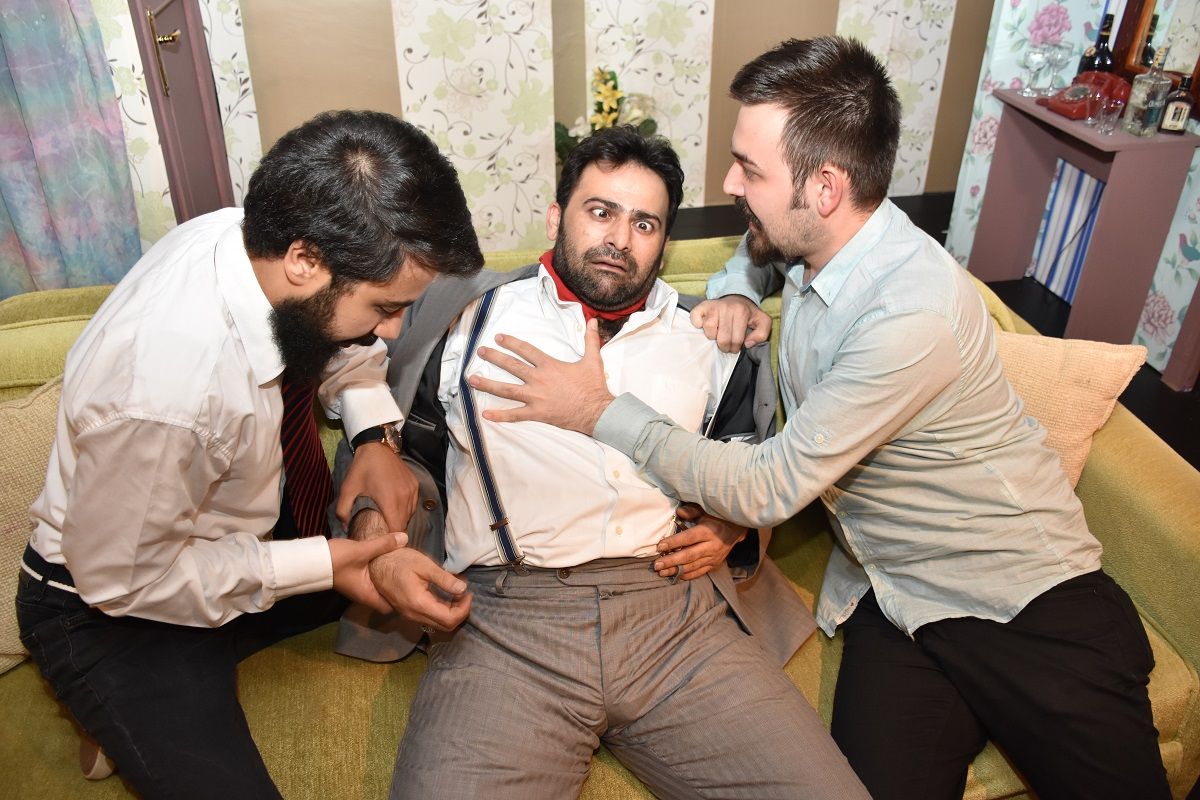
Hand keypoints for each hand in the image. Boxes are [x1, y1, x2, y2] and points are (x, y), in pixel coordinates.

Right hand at [328, 533, 407, 614]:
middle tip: (412, 580)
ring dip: (386, 581)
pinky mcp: (352, 578)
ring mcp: (356, 587)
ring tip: (401, 571)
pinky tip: (384, 563)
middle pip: (384, 597)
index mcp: (367, 595)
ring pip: (377, 588)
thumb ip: (384, 544)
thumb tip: (405, 537)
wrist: (310, 559)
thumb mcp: (363, 550)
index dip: (401, 602)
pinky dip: (378, 574)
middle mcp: (362, 595)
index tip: (413, 592)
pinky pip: (370, 580)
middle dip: (396, 590)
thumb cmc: (337, 560)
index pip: (388, 608)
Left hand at [336, 441, 417, 532]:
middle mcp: (405, 496)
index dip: (389, 538)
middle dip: (394, 530)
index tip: (381, 540)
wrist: (377, 445)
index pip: (396, 528)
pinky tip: (395, 509)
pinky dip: (406, 509)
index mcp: (390, 500)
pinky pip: (413, 504)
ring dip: (401, 520)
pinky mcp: (415, 484)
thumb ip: (343, 510)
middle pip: (404, 523)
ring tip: (388, 522)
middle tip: (382, 533)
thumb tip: (345, 527)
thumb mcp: (348, 488)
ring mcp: (412, 490)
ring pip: (410, 514)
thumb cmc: (362, 467)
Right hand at [368, 548, 471, 631]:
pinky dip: (442, 611)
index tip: (468, 593)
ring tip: (457, 593)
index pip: (449, 619)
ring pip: (437, 624)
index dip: (464, 609)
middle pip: (445, 626)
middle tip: (465, 594)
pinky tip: (445, 596)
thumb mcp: (425, 565)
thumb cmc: (400, 561)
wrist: (377, 564)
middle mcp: (413, 615)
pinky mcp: (408, 613)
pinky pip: (429, 619)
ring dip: (451, 613)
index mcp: (419, 604)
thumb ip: (444, 579)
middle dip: (460, 613)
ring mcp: (410, 616)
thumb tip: (463, 589)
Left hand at [467, 318, 613, 434]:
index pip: (526, 350)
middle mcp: (538, 379)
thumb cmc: (593, 387)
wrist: (596, 411)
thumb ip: (590, 340)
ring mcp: (535, 398)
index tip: (499, 338)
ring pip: (507, 390)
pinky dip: (500, 415)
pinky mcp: (537, 414)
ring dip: (488, 384)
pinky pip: (515, 415)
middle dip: (494, 357)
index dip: (511, 342)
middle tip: (480, 351)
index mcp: (549, 365)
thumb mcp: (593, 360)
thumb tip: (594, 322)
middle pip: (511, 366)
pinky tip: (485, 413)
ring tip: (472, 379)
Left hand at [653, 503, 746, 580]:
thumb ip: (692, 511)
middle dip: (672, 561)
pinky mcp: (714, 565)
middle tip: (657, 565)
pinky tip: (675, 577)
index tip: (660, 546)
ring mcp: (713, 557)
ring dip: (676, 570)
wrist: (736, 530)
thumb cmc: (717, 518)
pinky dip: (688, 576)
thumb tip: (679, 512)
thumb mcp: (706, 511)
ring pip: (693, 566)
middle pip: (689, 555)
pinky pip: (700, 572)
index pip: (688, 538)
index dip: (674, 542)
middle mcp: (711, 546)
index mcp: (708, 531)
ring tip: (662, 572)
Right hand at [690, 295, 770, 352]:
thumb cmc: (748, 314)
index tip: (736, 345)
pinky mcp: (701, 306)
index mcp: (741, 312)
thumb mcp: (762, 322)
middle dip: (725, 346)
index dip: (735, 348)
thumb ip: (762, 335)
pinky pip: (696, 321)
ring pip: (709, 331)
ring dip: (713, 336)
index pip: (736, 341)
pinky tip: (706, 325)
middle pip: (722, 339)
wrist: (737, 298)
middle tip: (727, 343)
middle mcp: (726, 307)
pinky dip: (698, 325)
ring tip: (718, 333)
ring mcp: (713, 306)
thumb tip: (747, 343)